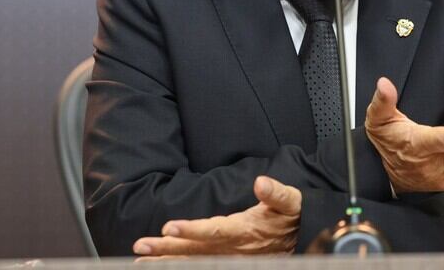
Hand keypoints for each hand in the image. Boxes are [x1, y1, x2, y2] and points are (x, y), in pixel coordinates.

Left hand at [132, 175, 300, 256]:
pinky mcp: (229, 261)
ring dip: (167, 260)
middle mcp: (234, 247)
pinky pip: (201, 266)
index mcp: (246, 230)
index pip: (214, 231)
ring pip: (194, 261)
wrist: (302, 237)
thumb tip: (261, 182)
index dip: (192, 230)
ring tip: (141, 260)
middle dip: (166, 250)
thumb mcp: (291, 201)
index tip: (170, 228)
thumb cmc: (292, 216)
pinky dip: (181, 265)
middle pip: (196, 250)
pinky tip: (162, 265)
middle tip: (140, 248)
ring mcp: (230, 257)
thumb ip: (276, 193)